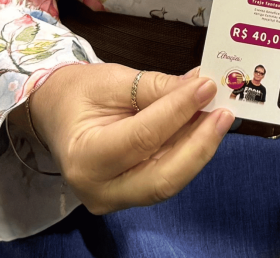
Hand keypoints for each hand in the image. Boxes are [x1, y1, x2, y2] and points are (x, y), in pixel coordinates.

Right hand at [24, 63, 232, 213]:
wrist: (56, 113)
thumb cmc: (78, 94)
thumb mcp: (114, 80)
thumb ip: (156, 88)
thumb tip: (200, 86)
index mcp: (85, 157)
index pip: (142, 137)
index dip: (178, 111)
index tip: (207, 86)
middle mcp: (98, 189)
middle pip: (162, 178)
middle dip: (199, 144)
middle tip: (223, 112)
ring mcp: (115, 199)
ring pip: (170, 180)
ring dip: (199, 148)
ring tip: (219, 115)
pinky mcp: (130, 196)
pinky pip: (166, 176)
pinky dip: (187, 152)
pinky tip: (203, 128)